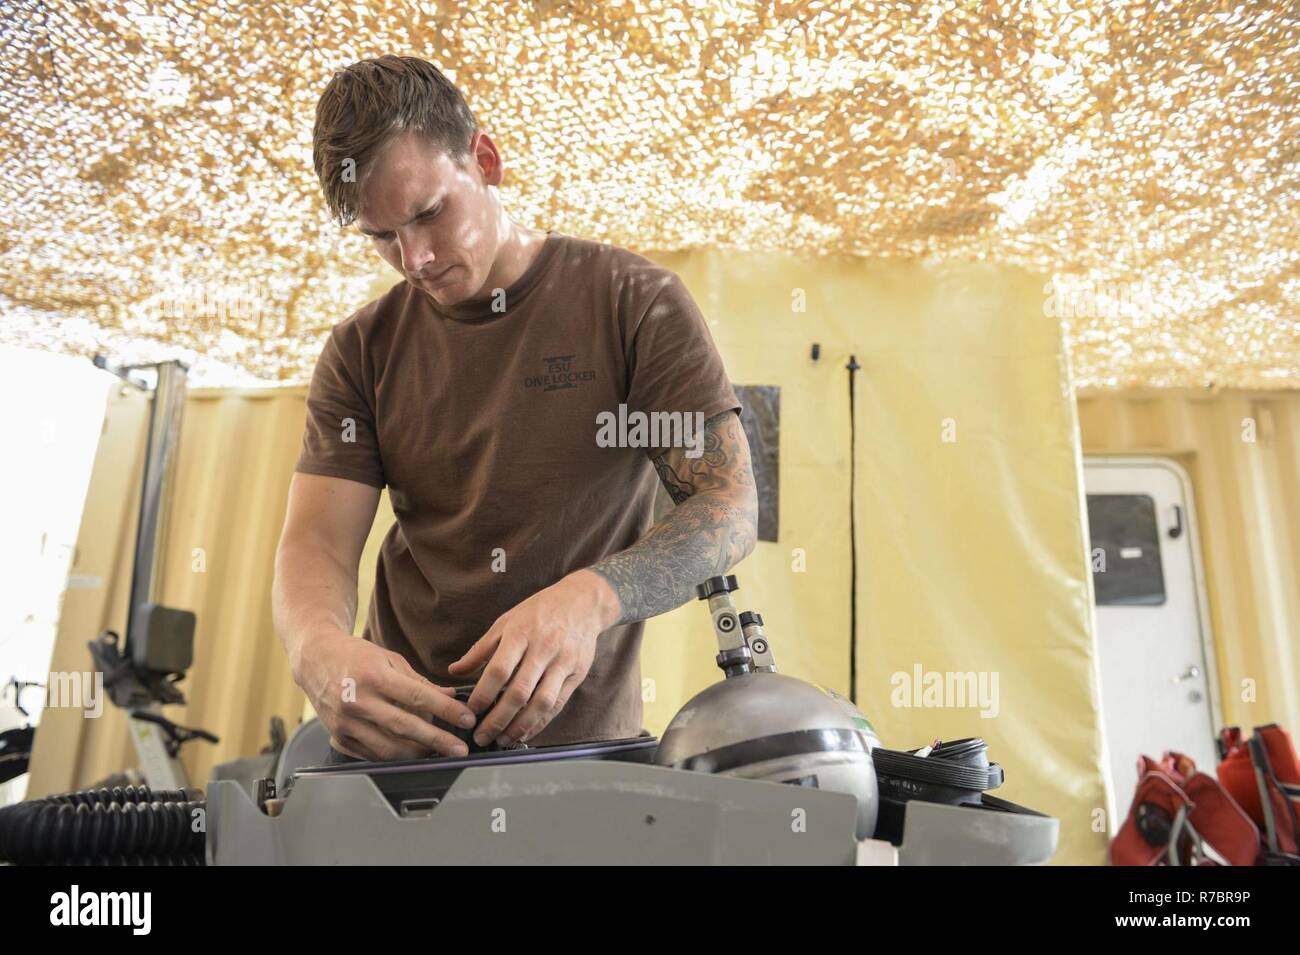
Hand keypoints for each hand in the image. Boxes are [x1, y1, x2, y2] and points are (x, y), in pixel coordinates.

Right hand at [294, 627, 478, 760]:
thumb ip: (420, 681)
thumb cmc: (356, 656)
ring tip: (435, 751)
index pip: (418, 696)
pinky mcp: (338, 737)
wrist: (315, 659)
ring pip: (387, 748)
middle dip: (437, 740)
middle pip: (404, 727)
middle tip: (458, 749)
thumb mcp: (389, 658)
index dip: (446, 710)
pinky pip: (370, 755)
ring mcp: (345, 722)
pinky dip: (393, 757)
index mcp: (374, 675)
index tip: (466, 719)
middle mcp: (357, 700)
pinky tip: (409, 752)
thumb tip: (451, 696)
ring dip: (417, 753)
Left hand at [448, 569, 617, 747]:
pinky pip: (558, 704)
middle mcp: (543, 648)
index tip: (470, 711)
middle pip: (519, 691)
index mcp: (521, 633)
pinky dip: (541, 722)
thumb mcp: (506, 621)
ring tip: (503, 740)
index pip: (499, 669)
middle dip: (498, 719)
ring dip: (520, 726)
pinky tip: (526, 732)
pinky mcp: (578, 673)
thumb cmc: (540, 611)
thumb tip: (454, 671)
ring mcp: (563, 662)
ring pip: (541, 702)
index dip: (483, 694)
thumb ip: (480, 649)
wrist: (582, 602)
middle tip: (482, 736)